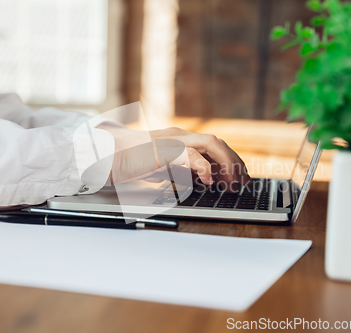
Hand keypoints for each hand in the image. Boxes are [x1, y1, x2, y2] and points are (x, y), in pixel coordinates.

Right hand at [98, 125, 251, 191]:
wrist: (105, 155)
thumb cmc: (130, 162)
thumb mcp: (162, 168)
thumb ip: (180, 172)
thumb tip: (201, 181)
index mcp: (181, 139)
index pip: (214, 147)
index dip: (231, 162)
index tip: (241, 179)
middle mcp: (180, 136)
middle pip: (218, 144)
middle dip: (235, 163)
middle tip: (245, 183)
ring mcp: (173, 140)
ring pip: (211, 144)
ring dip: (226, 164)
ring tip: (232, 183)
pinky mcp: (163, 149)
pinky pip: (190, 155)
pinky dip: (203, 167)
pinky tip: (208, 181)